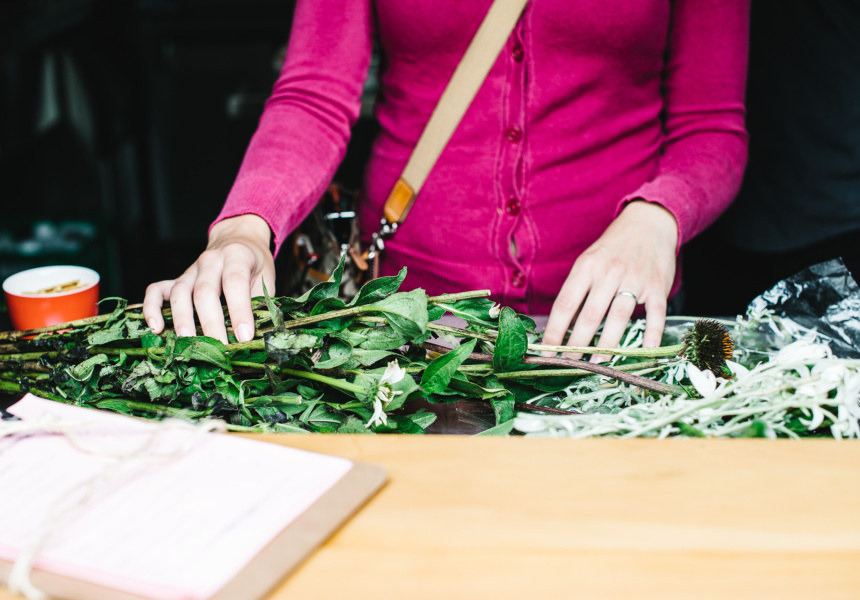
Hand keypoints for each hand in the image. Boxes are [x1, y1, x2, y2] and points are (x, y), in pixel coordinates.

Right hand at [143, 215, 274, 343]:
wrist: (237, 239)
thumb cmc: (253, 262)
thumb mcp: (266, 275)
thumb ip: (261, 299)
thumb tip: (260, 332)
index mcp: (236, 256)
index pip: (234, 283)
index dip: (239, 311)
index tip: (244, 336)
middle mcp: (210, 261)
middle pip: (204, 291)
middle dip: (211, 322)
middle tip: (219, 347)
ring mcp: (190, 270)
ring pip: (180, 293)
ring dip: (182, 319)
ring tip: (188, 341)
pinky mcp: (177, 278)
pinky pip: (156, 290)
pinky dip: (152, 308)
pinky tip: (155, 328)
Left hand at [542, 200, 677, 360]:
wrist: (649, 223)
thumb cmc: (613, 248)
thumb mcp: (588, 261)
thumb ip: (577, 289)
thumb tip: (559, 325)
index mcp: (587, 267)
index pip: (565, 304)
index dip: (554, 330)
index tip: (545, 350)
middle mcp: (609, 273)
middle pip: (590, 315)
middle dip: (576, 343)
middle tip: (568, 363)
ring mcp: (635, 279)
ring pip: (618, 318)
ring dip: (606, 345)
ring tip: (596, 362)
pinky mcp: (658, 286)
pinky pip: (655, 314)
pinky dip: (651, 334)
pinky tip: (644, 351)